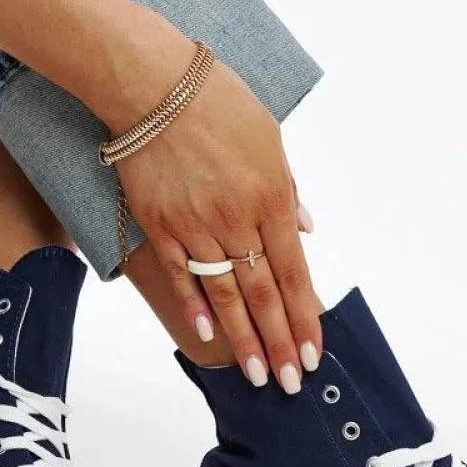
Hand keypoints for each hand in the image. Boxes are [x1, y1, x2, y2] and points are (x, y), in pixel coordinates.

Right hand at [116, 57, 322, 391]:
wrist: (152, 83)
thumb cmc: (217, 100)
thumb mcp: (269, 137)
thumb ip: (288, 189)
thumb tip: (305, 229)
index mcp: (271, 196)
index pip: (294, 272)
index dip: (305, 317)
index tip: (314, 352)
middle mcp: (237, 219)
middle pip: (263, 294)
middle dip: (280, 343)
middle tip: (291, 383)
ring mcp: (195, 225)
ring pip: (224, 294)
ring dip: (243, 339)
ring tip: (256, 374)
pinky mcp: (158, 224)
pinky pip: (180, 274)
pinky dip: (196, 306)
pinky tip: (208, 335)